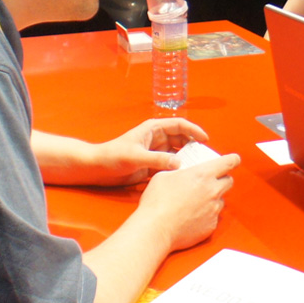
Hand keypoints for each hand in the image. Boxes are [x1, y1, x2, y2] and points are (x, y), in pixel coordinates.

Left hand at [90, 118, 209, 185]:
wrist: (98, 169)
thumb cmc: (113, 156)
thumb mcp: (136, 156)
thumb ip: (157, 160)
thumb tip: (178, 164)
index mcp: (153, 129)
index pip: (179, 125)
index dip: (194, 130)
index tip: (205, 140)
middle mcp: (156, 139)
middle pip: (181, 139)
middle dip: (193, 145)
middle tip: (205, 157)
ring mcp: (154, 152)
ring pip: (176, 153)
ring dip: (186, 159)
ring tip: (197, 167)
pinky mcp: (151, 165)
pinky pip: (169, 165)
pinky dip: (177, 169)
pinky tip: (184, 177)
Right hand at [138, 153, 239, 250]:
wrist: (155, 229)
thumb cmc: (157, 202)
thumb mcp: (164, 175)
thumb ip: (179, 171)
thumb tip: (181, 171)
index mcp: (203, 175)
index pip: (229, 162)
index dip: (232, 160)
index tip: (232, 160)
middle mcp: (213, 191)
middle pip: (229, 181)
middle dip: (222, 179)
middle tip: (209, 181)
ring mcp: (213, 209)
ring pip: (221, 199)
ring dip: (213, 198)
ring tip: (195, 201)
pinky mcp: (211, 225)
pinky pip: (214, 216)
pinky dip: (206, 214)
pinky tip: (192, 215)